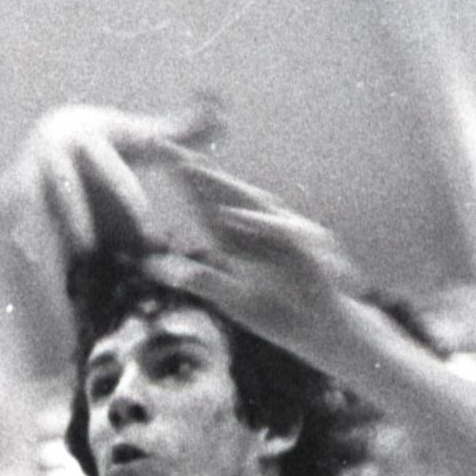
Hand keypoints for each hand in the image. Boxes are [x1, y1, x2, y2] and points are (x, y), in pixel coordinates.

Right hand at [0, 101, 221, 264]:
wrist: (58, 127)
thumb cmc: (109, 140)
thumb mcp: (142, 134)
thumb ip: (182, 128)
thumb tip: (221, 111)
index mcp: (93, 142)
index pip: (118, 177)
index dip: (134, 205)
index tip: (153, 236)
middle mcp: (58, 155)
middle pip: (69, 193)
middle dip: (76, 219)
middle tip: (86, 248)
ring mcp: (30, 171)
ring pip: (24, 201)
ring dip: (15, 223)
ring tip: (15, 249)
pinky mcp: (10, 186)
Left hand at [150, 152, 366, 354]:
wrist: (320, 329)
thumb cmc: (277, 313)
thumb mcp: (234, 301)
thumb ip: (203, 282)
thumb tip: (156, 270)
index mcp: (234, 240)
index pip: (202, 203)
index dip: (181, 180)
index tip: (155, 154)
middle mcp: (256, 229)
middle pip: (221, 195)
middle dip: (194, 171)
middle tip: (164, 146)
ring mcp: (280, 234)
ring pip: (248, 204)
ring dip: (220, 187)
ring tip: (190, 169)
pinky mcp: (302, 248)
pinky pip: (276, 231)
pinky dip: (255, 222)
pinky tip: (231, 214)